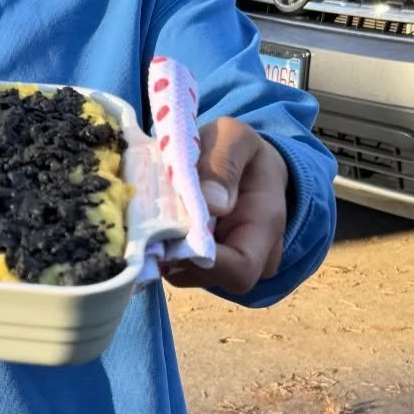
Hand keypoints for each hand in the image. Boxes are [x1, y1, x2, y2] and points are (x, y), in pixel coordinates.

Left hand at [161, 115, 287, 296]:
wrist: (246, 163)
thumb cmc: (241, 150)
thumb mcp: (235, 138)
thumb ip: (224, 162)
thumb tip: (213, 204)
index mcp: (265, 227)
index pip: (240, 270)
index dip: (202, 261)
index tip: (168, 234)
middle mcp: (251, 257)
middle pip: (206, 276)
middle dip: (174, 252)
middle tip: (149, 218)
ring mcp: (227, 264)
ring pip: (185, 272)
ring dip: (164, 247)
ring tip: (154, 211)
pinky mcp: (202, 263)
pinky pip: (175, 265)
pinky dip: (160, 246)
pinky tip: (155, 219)